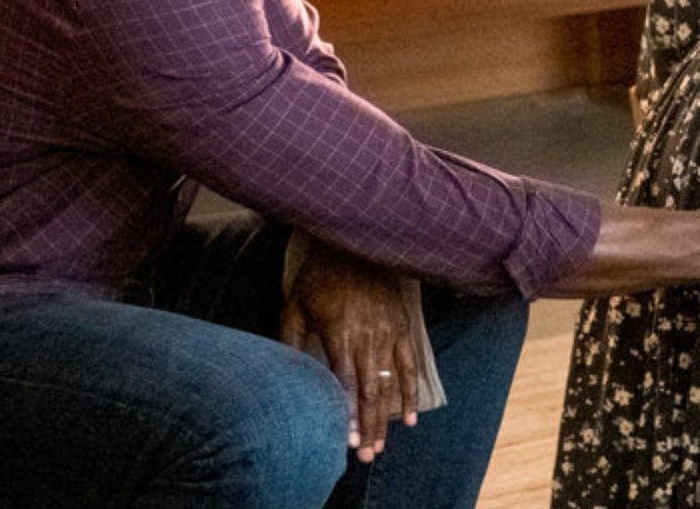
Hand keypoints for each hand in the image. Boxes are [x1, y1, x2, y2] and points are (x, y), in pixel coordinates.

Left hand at [280, 242, 420, 462]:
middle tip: (367, 455)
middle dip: (369, 427)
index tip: (347, 441)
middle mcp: (368, 336)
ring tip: (384, 444)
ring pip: (391, 384)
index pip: (344, 383)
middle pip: (370, 391)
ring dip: (387, 418)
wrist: (356, 244)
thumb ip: (290, 344)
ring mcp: (389, 332)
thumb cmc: (319, 277)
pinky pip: (411, 366)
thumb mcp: (294, 307)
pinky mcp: (404, 327)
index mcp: (339, 332)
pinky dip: (412, 393)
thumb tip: (288, 380)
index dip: (346, 414)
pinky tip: (411, 417)